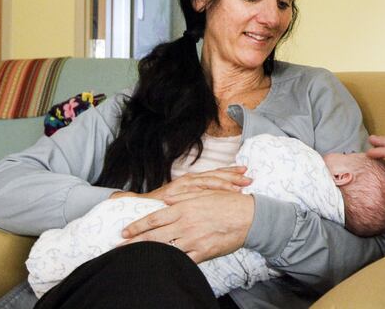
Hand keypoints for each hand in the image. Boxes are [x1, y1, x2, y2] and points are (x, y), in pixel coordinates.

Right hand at [110, 165, 251, 200]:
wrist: (134, 212)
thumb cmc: (156, 210)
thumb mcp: (173, 206)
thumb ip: (187, 204)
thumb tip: (202, 201)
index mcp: (187, 184)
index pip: (210, 177)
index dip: (227, 173)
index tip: (244, 172)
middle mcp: (186, 183)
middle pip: (213, 177)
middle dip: (232, 176)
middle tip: (250, 176)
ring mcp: (182, 187)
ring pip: (209, 182)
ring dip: (227, 181)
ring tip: (244, 182)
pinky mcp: (177, 193)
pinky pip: (200, 191)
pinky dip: (215, 189)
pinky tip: (229, 190)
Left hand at [120, 190, 254, 262]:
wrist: (249, 217)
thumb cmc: (227, 203)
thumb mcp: (203, 193)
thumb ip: (182, 197)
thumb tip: (164, 200)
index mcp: (183, 208)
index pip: (154, 218)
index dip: (137, 226)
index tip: (124, 232)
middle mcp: (186, 224)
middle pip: (154, 236)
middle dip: (134, 243)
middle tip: (119, 248)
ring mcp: (194, 240)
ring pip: (165, 249)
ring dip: (148, 254)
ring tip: (135, 258)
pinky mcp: (203, 252)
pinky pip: (183, 260)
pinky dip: (171, 263)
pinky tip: (161, 265)